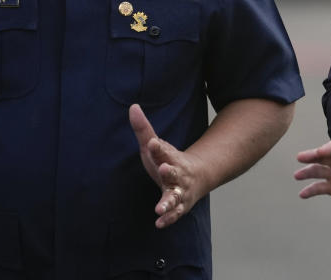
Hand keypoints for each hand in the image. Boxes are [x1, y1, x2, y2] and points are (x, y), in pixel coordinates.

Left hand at [129, 104, 207, 228]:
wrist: (197, 177)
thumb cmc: (169, 159)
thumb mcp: (156, 145)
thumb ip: (143, 129)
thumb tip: (133, 106)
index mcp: (170, 157)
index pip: (164, 150)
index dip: (158, 147)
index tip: (153, 143)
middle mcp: (178, 173)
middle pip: (174, 172)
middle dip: (170, 170)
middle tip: (164, 168)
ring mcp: (180, 190)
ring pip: (176, 196)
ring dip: (169, 201)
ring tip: (159, 208)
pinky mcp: (180, 205)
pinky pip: (175, 213)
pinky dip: (168, 218)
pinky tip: (159, 223)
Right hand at [295, 140, 330, 198]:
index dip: (328, 149)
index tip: (320, 151)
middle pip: (321, 157)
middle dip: (311, 156)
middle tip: (300, 157)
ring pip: (317, 171)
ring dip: (307, 173)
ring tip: (297, 176)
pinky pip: (319, 188)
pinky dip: (310, 191)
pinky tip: (302, 194)